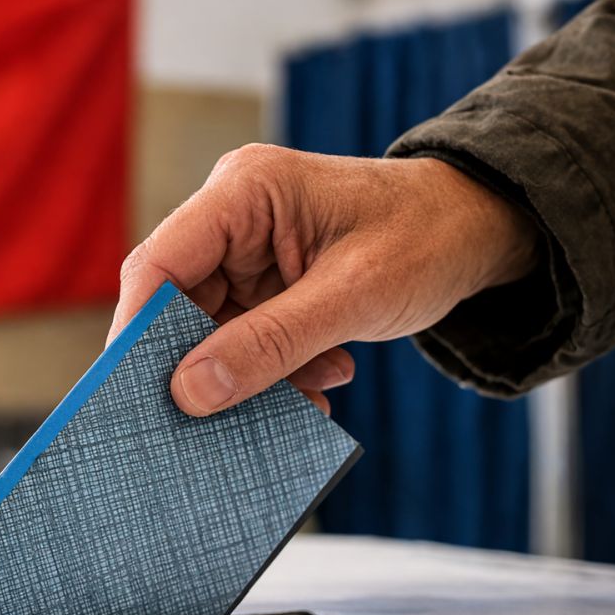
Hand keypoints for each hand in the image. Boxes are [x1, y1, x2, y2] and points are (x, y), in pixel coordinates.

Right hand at [109, 146, 539, 415]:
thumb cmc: (427, 237)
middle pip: (177, 305)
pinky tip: (320, 381)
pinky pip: (246, 340)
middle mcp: (233, 218)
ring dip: (251, 375)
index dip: (136, 331)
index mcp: (243, 192)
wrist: (480, 230)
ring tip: (304, 397)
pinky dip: (276, 372)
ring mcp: (248, 253)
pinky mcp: (267, 284)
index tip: (134, 395)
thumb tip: (191, 392)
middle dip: (200, 365)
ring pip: (211, 332)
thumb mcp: (352, 297)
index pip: (158, 263)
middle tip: (212, 422)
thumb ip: (270, 344)